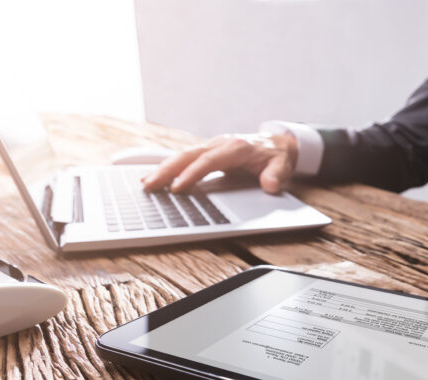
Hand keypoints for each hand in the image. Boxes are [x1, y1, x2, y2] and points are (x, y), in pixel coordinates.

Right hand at [142, 131, 298, 193]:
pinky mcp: (207, 152)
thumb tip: (271, 185)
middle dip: (167, 170)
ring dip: (163, 168)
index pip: (208, 160)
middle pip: (188, 155)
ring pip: (182, 155)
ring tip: (145, 183)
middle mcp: (219, 143)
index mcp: (235, 147)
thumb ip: (276, 175)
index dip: (192, 173)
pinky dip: (169, 168)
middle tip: (149, 185)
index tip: (178, 187)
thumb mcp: (282, 165)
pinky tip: (155, 177)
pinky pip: (185, 159)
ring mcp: (211, 146)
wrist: (277, 143)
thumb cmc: (277, 155)